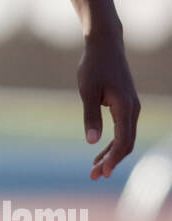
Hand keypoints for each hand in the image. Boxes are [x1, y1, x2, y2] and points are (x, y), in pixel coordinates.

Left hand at [77, 32, 139, 179]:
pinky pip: (123, 129)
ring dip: (111, 154)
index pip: (123, 141)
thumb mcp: (87, 91)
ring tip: (95, 168)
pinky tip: (99, 150)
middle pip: (126, 143)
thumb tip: (91, 141)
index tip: (101, 172)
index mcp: (125, 107)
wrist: (104, 45)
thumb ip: (90, 116)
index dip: (113, 159)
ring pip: (125, 138)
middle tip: (94, 176)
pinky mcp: (126, 104)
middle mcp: (133, 109)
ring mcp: (131, 107)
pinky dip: (113, 142)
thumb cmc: (94, 66)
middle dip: (112, 161)